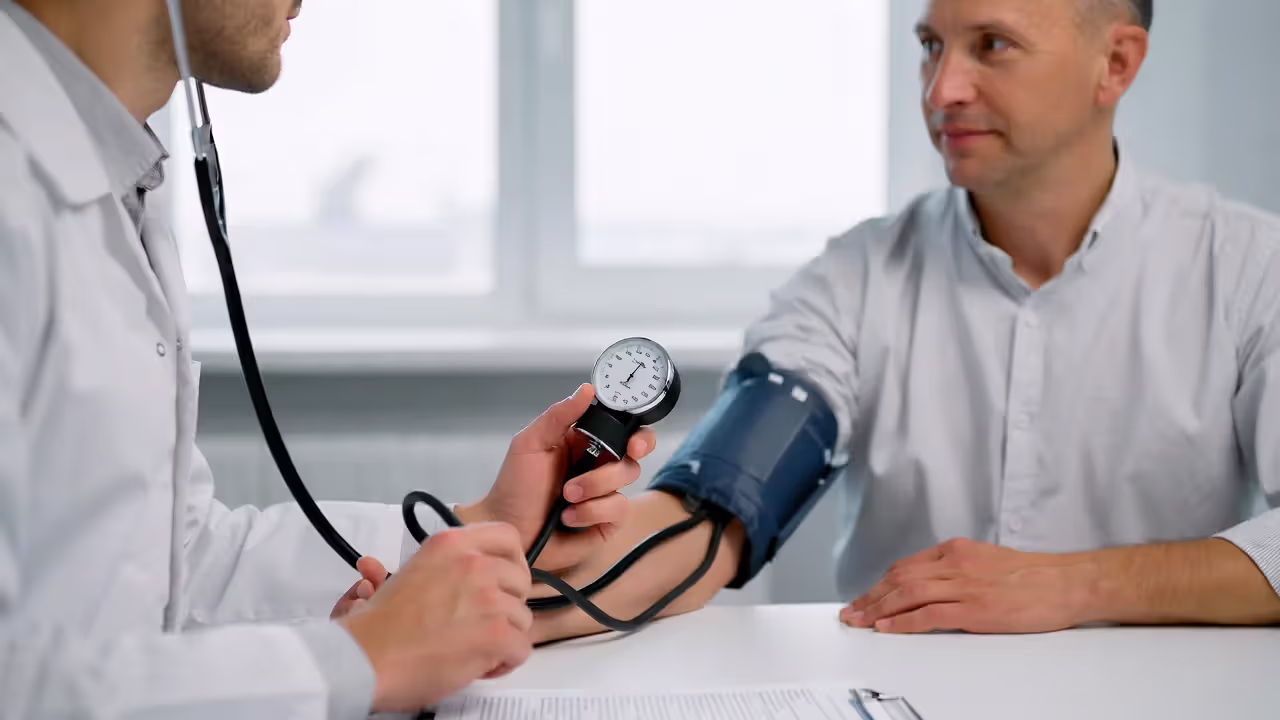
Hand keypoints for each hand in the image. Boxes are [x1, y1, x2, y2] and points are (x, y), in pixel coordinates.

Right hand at [338, 523, 532, 712]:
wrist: (365, 657)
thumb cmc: (379, 626)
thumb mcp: (408, 574)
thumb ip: (437, 567)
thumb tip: (423, 570)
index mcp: (451, 544)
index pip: (507, 537)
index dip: (511, 561)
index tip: (504, 579)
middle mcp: (473, 564)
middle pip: (520, 580)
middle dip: (507, 604)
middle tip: (485, 622)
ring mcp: (487, 598)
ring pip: (522, 618)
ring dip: (504, 636)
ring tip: (475, 648)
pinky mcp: (495, 633)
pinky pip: (522, 648)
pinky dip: (505, 662)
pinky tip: (482, 666)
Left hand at [457, 384, 656, 572]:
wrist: (508, 531)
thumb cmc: (514, 489)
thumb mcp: (529, 444)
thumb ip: (558, 415)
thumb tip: (587, 390)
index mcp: (583, 442)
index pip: (620, 426)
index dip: (634, 428)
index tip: (632, 435)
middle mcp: (597, 465)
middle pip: (634, 451)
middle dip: (632, 452)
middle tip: (627, 452)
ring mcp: (604, 493)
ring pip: (626, 479)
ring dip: (595, 486)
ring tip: (567, 496)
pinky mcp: (607, 521)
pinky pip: (618, 509)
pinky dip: (592, 511)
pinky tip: (570, 516)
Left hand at [839, 538, 1094, 633]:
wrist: (1067, 582)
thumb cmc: (1034, 576)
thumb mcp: (988, 562)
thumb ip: (959, 571)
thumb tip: (933, 586)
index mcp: (957, 551)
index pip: (906, 566)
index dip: (880, 584)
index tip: (866, 596)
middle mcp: (955, 564)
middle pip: (899, 579)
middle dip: (870, 597)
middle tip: (851, 612)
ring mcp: (964, 586)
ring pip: (907, 594)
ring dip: (878, 609)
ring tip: (859, 622)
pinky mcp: (975, 608)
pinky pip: (929, 614)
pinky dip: (903, 622)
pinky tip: (888, 628)